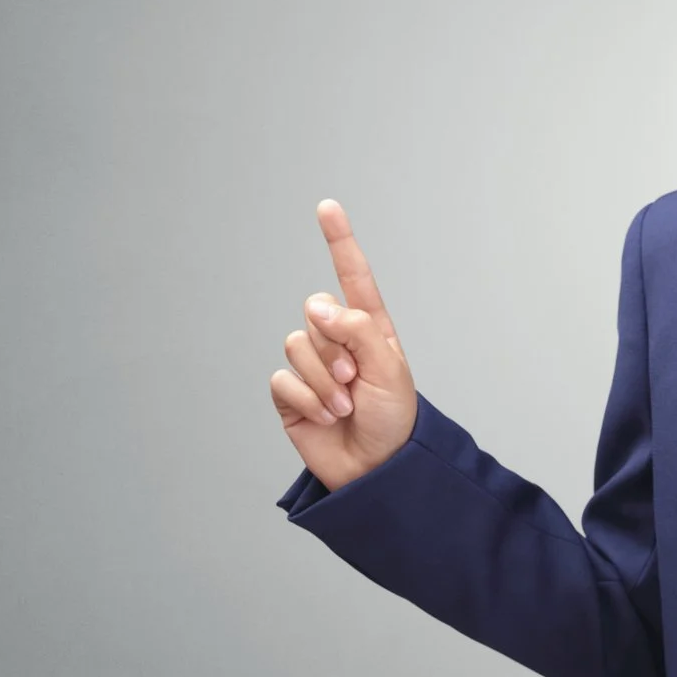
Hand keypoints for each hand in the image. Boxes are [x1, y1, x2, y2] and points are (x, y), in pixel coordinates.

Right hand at [270, 199, 418, 491]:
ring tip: (345, 406)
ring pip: (296, 345)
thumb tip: (317, 305)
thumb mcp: (389, 368)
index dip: (338, 240)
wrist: (377, 469)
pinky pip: (282, 379)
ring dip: (323, 380)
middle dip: (335, 348)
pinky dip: (306, 399)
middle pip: (316, 314)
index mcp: (369, 327)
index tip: (327, 207)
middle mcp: (337, 340)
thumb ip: (356, 328)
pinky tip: (325, 417)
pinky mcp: (291, 394)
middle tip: (356, 381)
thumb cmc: (394, 419)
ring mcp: (312, 366)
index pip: (352, 276)